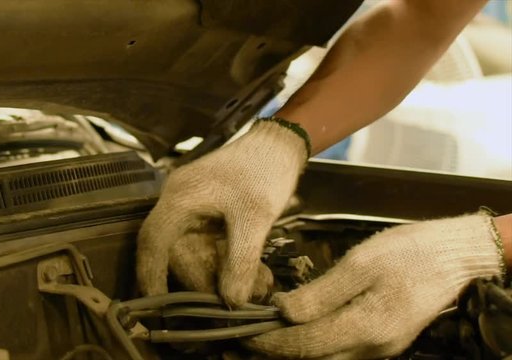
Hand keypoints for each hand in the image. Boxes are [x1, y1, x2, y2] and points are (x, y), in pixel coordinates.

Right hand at [136, 119, 307, 305]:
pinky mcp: (207, 211)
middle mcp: (177, 202)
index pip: (152, 241)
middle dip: (203, 280)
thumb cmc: (264, 172)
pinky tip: (253, 274)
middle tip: (233, 301)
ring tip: (255, 288)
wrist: (280, 145)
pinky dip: (226, 260)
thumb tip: (231, 302)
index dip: (150, 275)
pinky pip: (208, 243)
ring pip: (195, 252)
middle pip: (176, 253)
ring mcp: (191, 207)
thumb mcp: (255, 218)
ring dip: (220, 273)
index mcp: (179, 199)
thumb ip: (241, 261)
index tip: (157, 306)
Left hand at [247, 214, 503, 358]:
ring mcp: (380, 347)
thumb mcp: (361, 263)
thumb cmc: (408, 252)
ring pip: (326, 359)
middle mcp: (373, 347)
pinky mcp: (382, 340)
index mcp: (367, 327)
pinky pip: (340, 351)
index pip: (305, 345)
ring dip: (292, 351)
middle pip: (313, 359)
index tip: (242, 335)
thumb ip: (322, 293)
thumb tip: (283, 311)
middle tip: (240, 344)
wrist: (453, 256)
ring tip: (259, 340)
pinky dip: (313, 345)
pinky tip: (295, 332)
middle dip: (275, 353)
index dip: (270, 343)